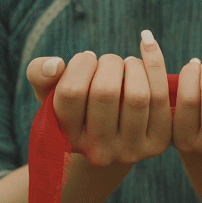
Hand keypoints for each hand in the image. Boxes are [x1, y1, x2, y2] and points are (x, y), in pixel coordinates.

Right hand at [26, 30, 171, 165]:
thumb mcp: (52, 92)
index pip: (71, 93)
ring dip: (133, 65)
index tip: (86, 59)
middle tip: (109, 61)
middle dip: (109, 62)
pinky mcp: (158, 144)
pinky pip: (161, 98)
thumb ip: (39, 74)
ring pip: (138, 95)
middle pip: (106, 92)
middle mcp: (98, 152)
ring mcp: (130, 151)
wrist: (112, 136)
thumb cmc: (78, 106)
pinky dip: (156, 65)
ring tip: (127, 63)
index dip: (80, 64)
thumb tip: (54, 65)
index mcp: (67, 139)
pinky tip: (147, 50)